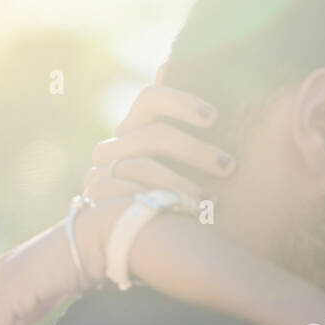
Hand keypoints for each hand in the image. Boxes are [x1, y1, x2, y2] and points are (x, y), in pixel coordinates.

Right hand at [80, 83, 235, 202]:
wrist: (137, 239)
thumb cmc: (177, 195)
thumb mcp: (188, 165)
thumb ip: (199, 131)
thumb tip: (200, 86)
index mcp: (137, 126)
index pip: (152, 98)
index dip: (181, 102)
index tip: (213, 118)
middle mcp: (117, 144)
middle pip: (153, 134)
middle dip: (194, 150)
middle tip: (228, 166)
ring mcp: (102, 170)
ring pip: (142, 167)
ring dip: (181, 184)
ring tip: (211, 201)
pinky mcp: (96, 197)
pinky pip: (126, 195)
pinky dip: (157, 203)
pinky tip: (182, 216)